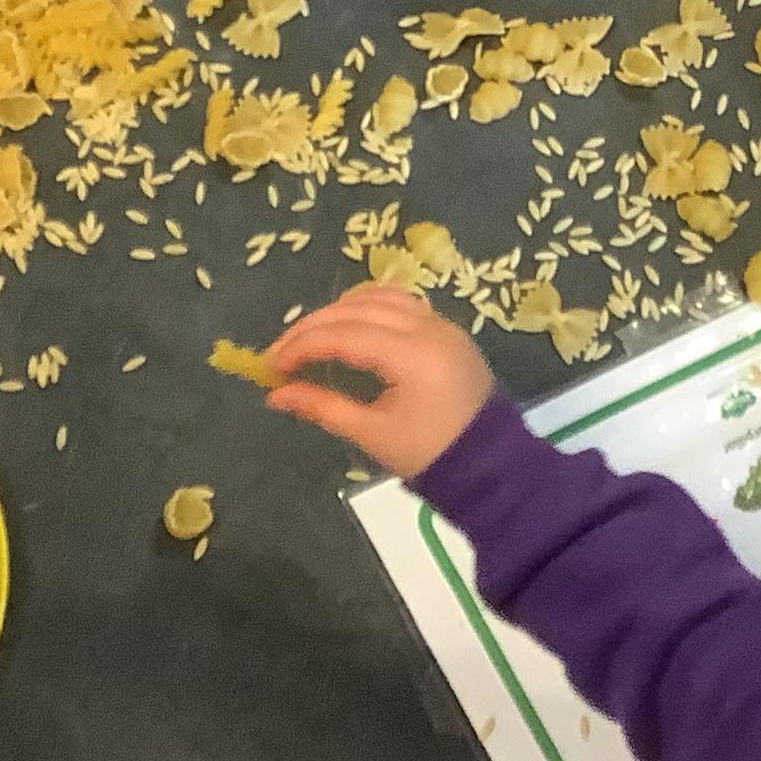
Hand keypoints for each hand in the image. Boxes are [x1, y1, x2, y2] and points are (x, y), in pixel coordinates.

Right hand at [259, 285, 498, 477]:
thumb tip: (276, 395)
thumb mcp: (371, 434)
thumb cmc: (429, 454)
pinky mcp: (447, 329)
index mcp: (412, 356)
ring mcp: (442, 324)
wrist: (490, 463)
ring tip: (310, 338)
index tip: (270, 365)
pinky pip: (401, 303)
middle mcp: (428, 328)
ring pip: (380, 297)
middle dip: (313, 327)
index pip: (344, 335)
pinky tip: (348, 325)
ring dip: (340, 312)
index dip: (301, 346)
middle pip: (358, 309)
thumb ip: (322, 407)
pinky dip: (369, 308)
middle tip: (281, 353)